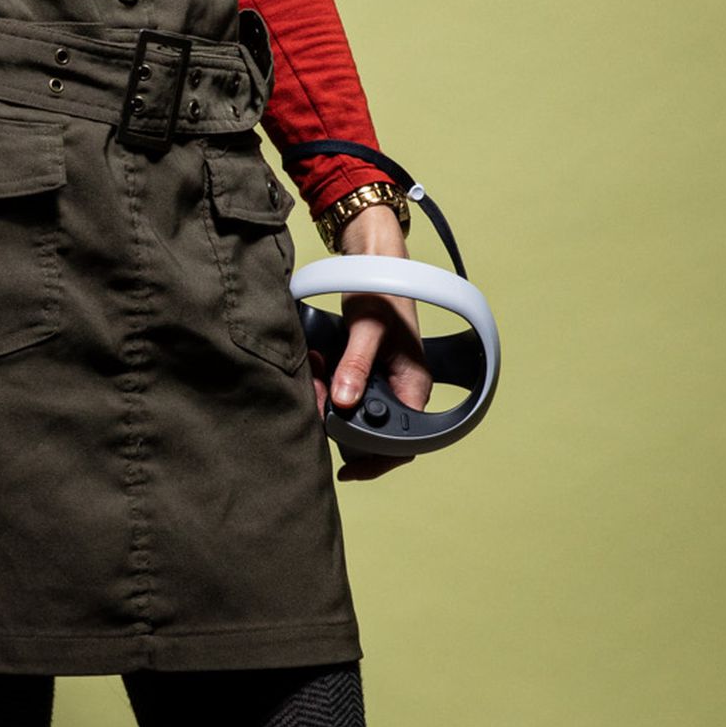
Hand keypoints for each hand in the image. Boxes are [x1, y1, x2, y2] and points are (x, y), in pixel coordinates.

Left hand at [308, 197, 429, 482]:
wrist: (373, 258)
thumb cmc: (381, 289)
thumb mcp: (367, 326)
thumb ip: (356, 365)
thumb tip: (343, 403)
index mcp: (414, 385)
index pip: (402, 443)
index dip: (376, 461)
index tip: (346, 468)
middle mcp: (399, 388)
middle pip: (368, 430)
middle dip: (337, 424)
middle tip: (311, 403)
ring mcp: (379, 380)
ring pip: (349, 411)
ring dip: (325, 400)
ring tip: (311, 374)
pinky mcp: (360, 370)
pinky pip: (340, 389)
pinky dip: (323, 382)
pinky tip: (313, 363)